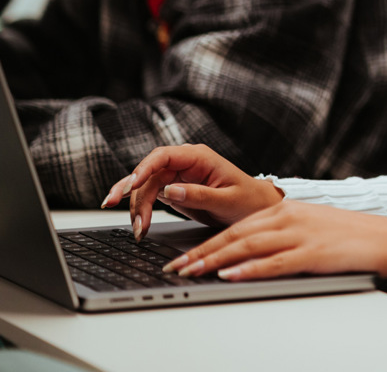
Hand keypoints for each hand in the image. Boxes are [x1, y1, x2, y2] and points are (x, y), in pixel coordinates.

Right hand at [102, 143, 282, 240]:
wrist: (256, 207)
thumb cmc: (248, 199)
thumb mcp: (227, 200)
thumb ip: (200, 195)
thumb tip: (170, 190)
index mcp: (199, 157)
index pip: (163, 156)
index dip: (144, 168)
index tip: (132, 184)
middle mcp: (185, 163)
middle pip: (149, 174)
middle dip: (135, 195)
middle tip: (130, 217)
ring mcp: (177, 176)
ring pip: (146, 187)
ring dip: (137, 207)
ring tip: (139, 229)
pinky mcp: (174, 190)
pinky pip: (150, 196)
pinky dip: (141, 209)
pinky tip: (137, 222)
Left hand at [161, 202, 386, 283]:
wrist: (385, 237)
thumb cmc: (348, 235)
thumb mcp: (308, 226)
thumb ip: (278, 235)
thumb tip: (245, 254)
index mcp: (283, 209)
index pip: (234, 226)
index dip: (204, 242)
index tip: (181, 256)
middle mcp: (287, 218)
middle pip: (234, 235)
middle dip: (200, 253)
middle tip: (175, 267)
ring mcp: (300, 235)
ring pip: (247, 247)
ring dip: (215, 261)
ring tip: (190, 272)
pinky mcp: (313, 253)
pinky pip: (273, 263)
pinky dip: (248, 269)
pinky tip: (230, 276)